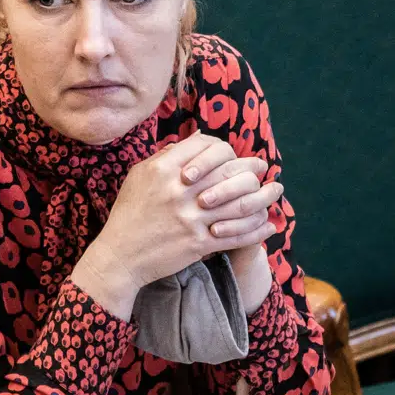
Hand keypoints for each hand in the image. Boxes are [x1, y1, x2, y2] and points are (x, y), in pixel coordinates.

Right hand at [71, 134, 280, 319]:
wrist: (120, 255)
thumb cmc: (129, 214)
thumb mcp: (139, 177)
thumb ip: (165, 156)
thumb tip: (195, 139)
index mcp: (162, 170)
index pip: (206, 145)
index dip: (224, 148)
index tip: (232, 154)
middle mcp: (178, 191)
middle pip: (229, 170)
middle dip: (251, 167)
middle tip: (262, 166)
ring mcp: (190, 218)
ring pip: (240, 202)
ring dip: (263, 196)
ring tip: (274, 191)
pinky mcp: (198, 243)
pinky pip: (237, 235)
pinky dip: (257, 230)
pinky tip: (269, 225)